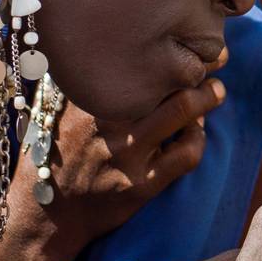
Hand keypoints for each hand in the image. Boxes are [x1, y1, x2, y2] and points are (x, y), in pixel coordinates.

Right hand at [0, 59, 226, 260]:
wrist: (44, 216)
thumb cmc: (54, 156)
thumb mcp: (57, 112)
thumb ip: (83, 85)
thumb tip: (118, 53)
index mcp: (87, 99)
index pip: (137, 64)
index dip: (169, 52)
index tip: (186, 44)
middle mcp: (107, 121)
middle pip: (165, 81)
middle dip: (199, 68)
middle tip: (216, 60)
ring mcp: (127, 154)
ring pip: (182, 111)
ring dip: (207, 97)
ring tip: (216, 90)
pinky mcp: (141, 185)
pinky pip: (186, 155)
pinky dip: (198, 138)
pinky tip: (195, 133)